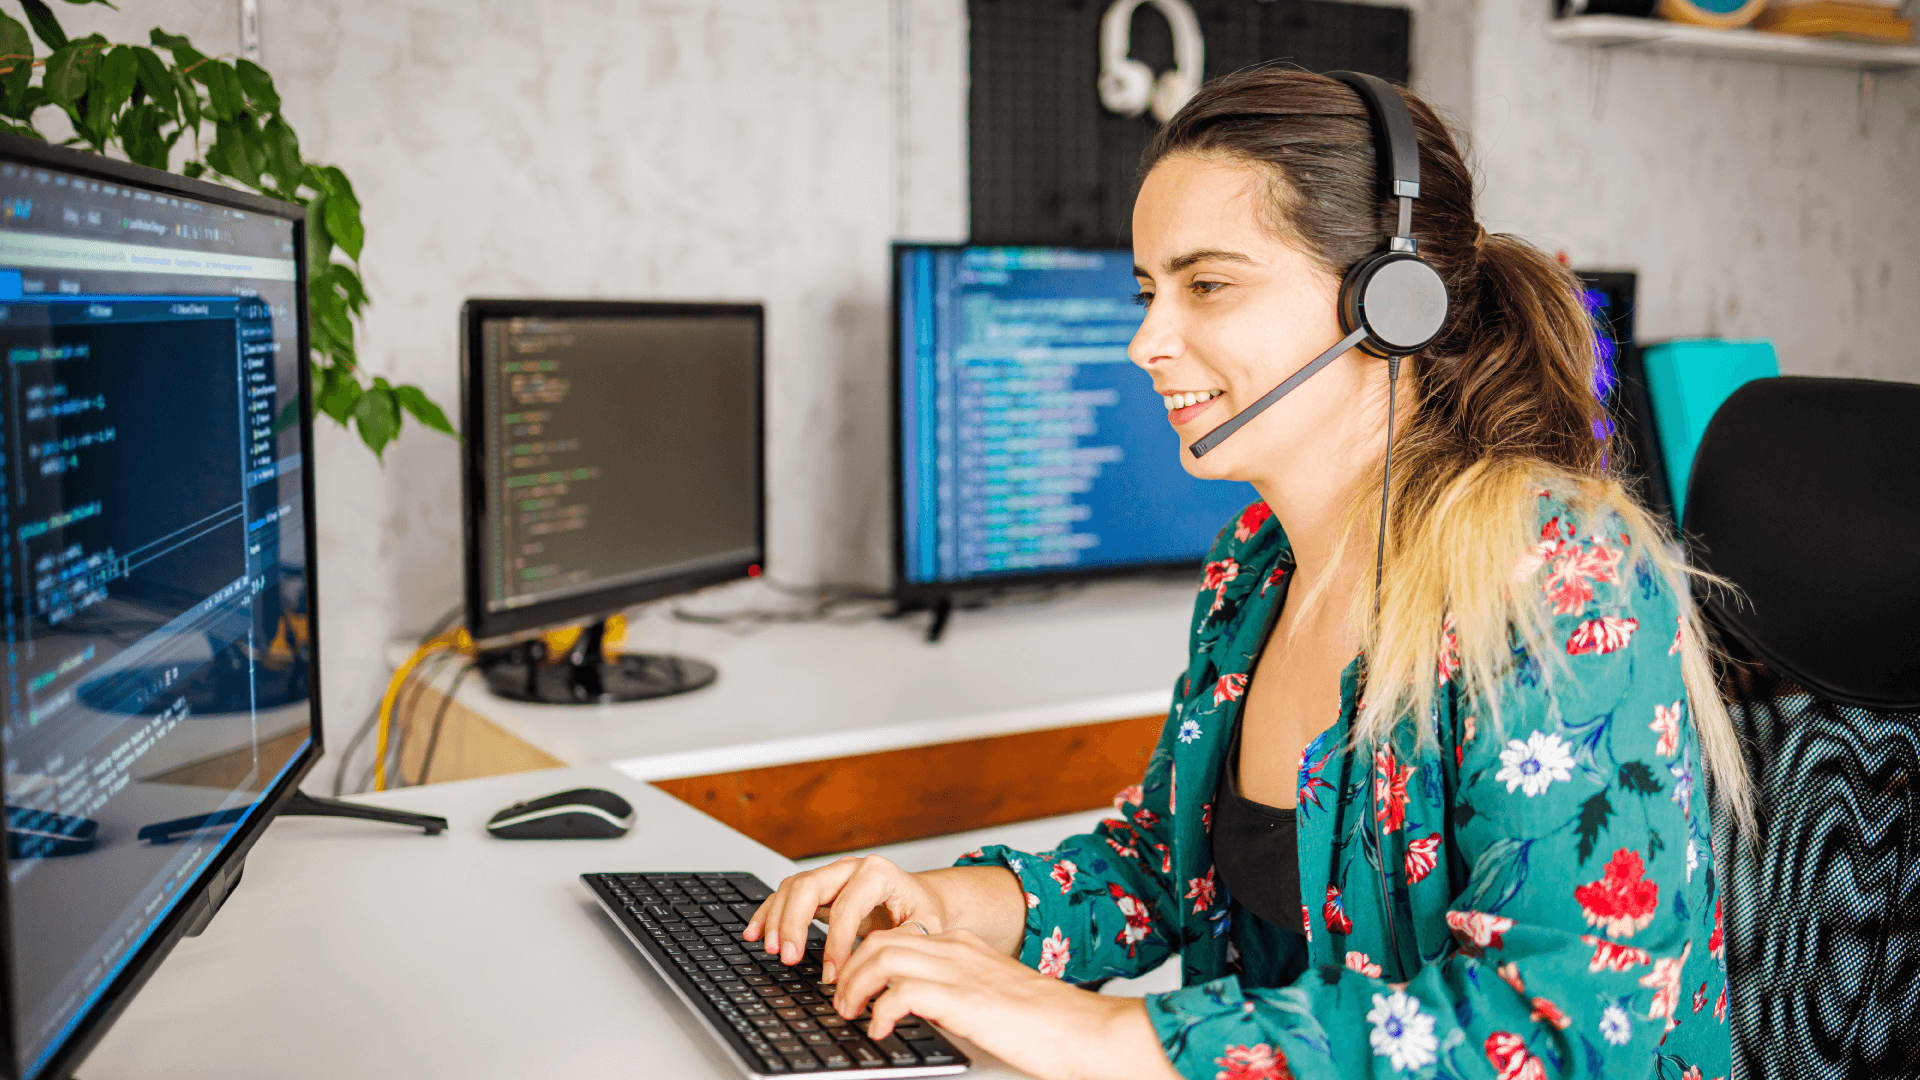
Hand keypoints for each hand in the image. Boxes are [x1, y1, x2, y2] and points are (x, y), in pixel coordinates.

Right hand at [742, 855, 948, 982]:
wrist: (922, 898)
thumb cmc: (924, 911)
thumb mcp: (926, 926)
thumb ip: (902, 940)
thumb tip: (878, 961)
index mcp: (878, 873)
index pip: (847, 907)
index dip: (837, 943)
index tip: (833, 975)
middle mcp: (850, 868)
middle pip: (810, 887)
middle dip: (794, 924)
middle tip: (788, 958)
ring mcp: (832, 876)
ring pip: (793, 889)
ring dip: (777, 919)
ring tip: (771, 950)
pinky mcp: (819, 889)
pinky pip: (786, 896)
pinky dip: (768, 914)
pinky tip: (754, 933)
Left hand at [831, 925, 1178, 1079]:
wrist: (1082, 1031)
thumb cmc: (1044, 1025)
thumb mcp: (990, 997)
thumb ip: (956, 992)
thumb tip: (915, 1008)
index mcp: (962, 947)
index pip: (896, 935)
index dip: (864, 959)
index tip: (852, 986)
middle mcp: (956, 951)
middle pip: (880, 940)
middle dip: (849, 970)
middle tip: (841, 1003)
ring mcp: (959, 971)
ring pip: (881, 957)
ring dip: (855, 987)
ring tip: (851, 1013)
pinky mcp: (962, 998)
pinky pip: (901, 992)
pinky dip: (880, 1010)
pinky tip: (881, 1029)